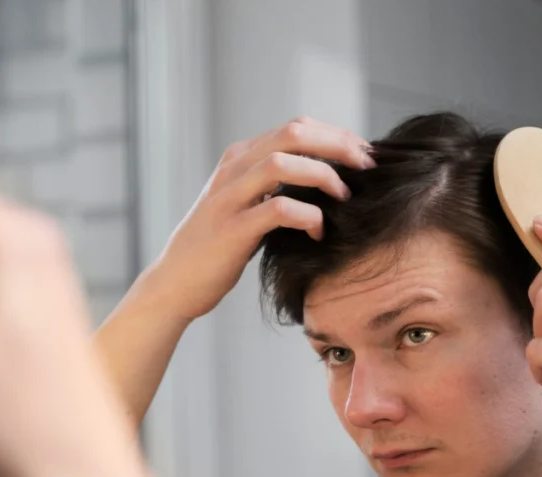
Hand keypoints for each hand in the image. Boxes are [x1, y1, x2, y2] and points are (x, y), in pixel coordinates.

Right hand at [145, 116, 373, 321]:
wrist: (174, 284)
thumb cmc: (217, 249)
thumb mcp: (244, 206)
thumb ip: (274, 188)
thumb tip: (326, 179)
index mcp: (239, 159)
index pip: (296, 127)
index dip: (336, 136)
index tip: (363, 155)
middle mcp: (233, 170)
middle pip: (293, 133)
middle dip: (338, 145)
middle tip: (367, 167)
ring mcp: (229, 198)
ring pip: (284, 163)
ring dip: (324, 176)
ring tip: (345, 198)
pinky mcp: (231, 230)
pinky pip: (278, 209)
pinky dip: (308, 216)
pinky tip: (318, 232)